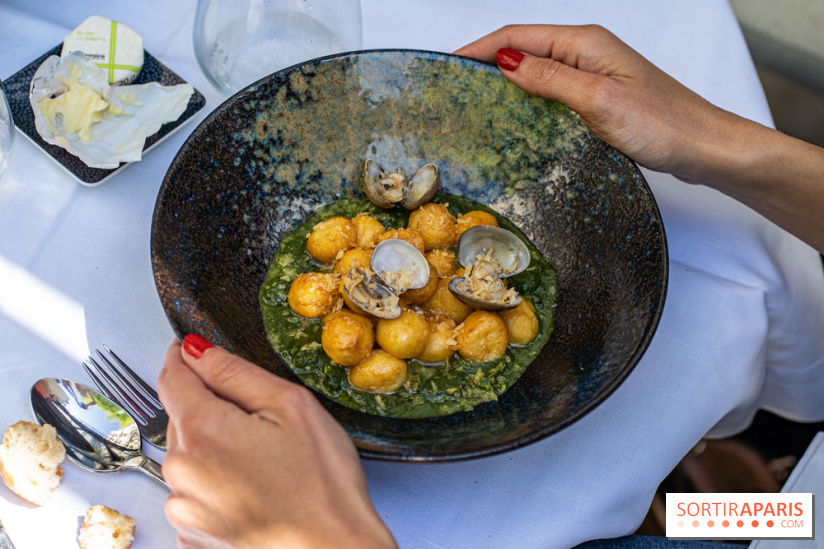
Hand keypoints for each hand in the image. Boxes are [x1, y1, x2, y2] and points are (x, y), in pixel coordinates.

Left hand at [157, 335, 396, 548]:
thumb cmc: (323, 485)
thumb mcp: (291, 406)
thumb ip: (235, 372)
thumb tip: (196, 350)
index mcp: (203, 430)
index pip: (172, 376)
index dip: (183, 357)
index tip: (192, 349)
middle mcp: (180, 471)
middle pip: (183, 418)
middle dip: (212, 410)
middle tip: (261, 422)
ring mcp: (183, 510)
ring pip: (189, 458)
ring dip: (215, 451)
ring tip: (264, 466)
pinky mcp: (192, 538)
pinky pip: (196, 495)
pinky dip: (217, 487)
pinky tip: (255, 493)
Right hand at [455, 24, 736, 179]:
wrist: (704, 147)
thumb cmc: (662, 123)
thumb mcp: (598, 100)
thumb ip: (550, 78)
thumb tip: (504, 61)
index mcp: (584, 43)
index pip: (517, 35)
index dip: (479, 48)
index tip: (447, 65)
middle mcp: (586, 54)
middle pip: (523, 50)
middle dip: (486, 63)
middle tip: (453, 89)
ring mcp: (592, 76)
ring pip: (536, 72)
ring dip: (505, 83)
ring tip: (474, 105)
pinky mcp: (596, 99)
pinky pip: (551, 92)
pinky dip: (527, 100)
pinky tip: (515, 120)